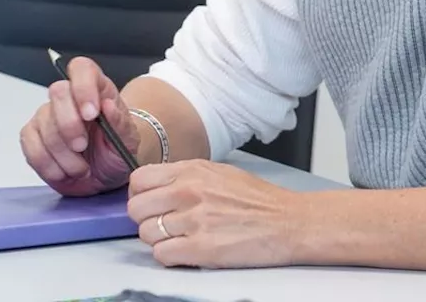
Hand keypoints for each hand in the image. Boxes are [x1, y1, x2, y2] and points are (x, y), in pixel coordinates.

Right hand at [19, 56, 138, 196]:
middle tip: (82, 146)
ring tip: (81, 168)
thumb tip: (108, 106)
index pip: (82, 69)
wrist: (105, 171)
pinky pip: (31, 147)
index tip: (91, 114)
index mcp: (97, 88)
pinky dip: (48, 165)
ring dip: (62, 154)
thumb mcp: (129, 139)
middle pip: (58, 92)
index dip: (83, 87)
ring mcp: (47, 115)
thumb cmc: (117, 149)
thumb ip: (121, 122)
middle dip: (69, 125)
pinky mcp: (32, 136)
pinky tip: (64, 172)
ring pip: (43, 124)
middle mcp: (69, 96)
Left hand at [128, 159, 301, 267]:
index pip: (139, 180)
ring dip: (160, 239)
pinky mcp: (201, 248)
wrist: (289, 222)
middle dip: (147, 218)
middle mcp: (190, 191)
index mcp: (193, 170)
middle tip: (164, 223)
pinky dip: (171, 256)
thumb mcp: (221, 173)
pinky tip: (188, 250)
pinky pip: (161, 255)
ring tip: (181, 237)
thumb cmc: (259, 200)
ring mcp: (194, 220)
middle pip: (136, 209)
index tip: (150, 202)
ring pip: (146, 234)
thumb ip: (186, 176)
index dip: (140, 194)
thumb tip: (156, 188)